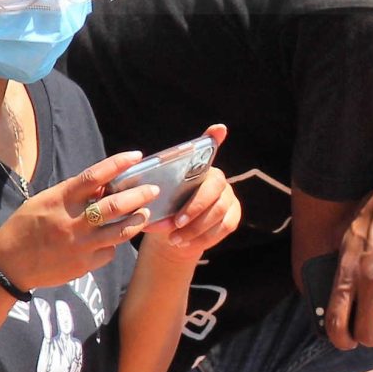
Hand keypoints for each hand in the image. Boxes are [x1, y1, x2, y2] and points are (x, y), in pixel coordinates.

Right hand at [0, 151, 156, 290]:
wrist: (8, 265)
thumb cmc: (25, 227)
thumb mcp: (44, 202)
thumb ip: (73, 194)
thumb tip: (104, 185)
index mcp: (60, 200)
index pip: (94, 176)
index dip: (118, 164)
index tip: (136, 156)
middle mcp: (73, 222)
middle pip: (115, 205)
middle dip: (139, 195)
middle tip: (153, 190)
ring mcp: (80, 245)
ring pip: (121, 231)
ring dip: (137, 220)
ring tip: (144, 214)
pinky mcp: (84, 265)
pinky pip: (109, 252)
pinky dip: (113, 244)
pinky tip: (112, 240)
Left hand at [138, 124, 239, 263]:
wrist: (174, 235)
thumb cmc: (164, 211)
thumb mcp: (155, 200)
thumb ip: (153, 194)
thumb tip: (138, 196)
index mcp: (198, 168)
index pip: (210, 147)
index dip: (214, 137)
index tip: (219, 127)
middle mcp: (219, 179)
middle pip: (213, 189)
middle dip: (194, 208)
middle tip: (176, 223)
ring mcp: (229, 197)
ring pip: (218, 212)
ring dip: (195, 228)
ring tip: (174, 240)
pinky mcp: (234, 216)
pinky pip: (223, 228)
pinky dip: (204, 238)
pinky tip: (187, 244)